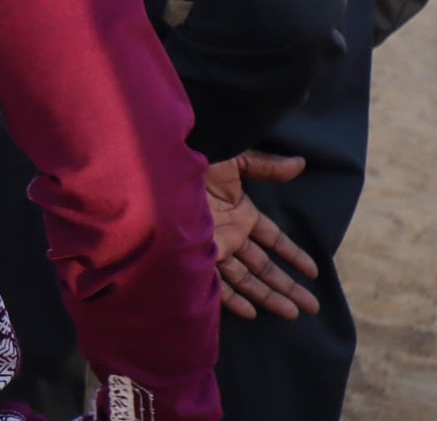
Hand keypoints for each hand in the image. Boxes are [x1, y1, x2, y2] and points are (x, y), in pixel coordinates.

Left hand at [205, 151, 319, 320]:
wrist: (160, 167)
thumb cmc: (194, 158)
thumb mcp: (234, 161)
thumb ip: (266, 167)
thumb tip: (300, 163)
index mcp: (241, 213)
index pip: (273, 240)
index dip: (293, 255)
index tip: (314, 272)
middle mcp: (230, 234)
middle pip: (264, 266)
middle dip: (288, 286)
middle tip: (313, 306)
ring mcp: (213, 247)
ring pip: (246, 279)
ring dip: (269, 296)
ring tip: (293, 314)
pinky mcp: (195, 256)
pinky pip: (217, 283)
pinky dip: (233, 298)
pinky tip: (252, 312)